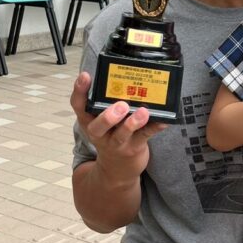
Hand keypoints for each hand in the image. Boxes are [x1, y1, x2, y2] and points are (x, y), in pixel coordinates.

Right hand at [70, 72, 166, 187]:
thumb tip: (125, 74)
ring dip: (132, 123)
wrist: (117, 168)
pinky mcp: (133, 148)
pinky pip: (145, 137)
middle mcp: (99, 133)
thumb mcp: (102, 120)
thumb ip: (108, 101)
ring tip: (143, 112)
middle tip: (121, 105)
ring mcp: (116, 143)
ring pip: (122, 134)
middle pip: (97, 127)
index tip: (86, 75)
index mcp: (89, 121)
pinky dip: (155, 127)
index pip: (78, 105)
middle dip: (108, 116)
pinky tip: (163, 120)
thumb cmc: (110, 134)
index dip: (80, 91)